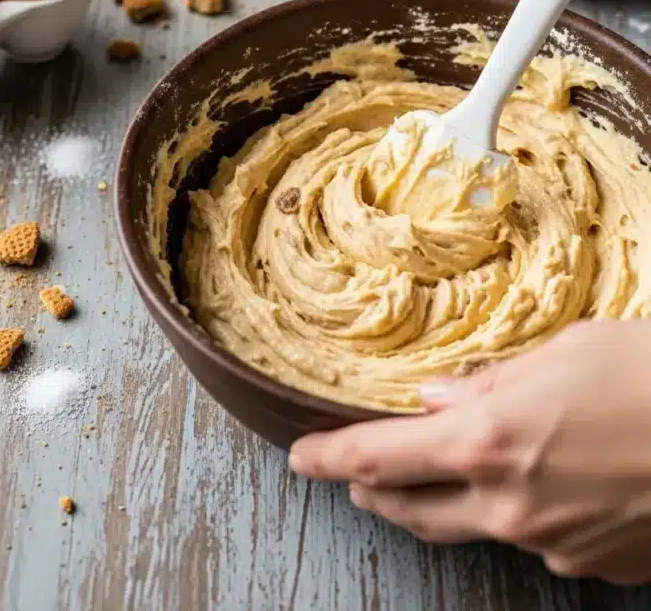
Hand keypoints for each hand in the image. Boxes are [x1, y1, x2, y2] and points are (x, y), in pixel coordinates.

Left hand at [289, 321, 650, 583]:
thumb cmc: (650, 373)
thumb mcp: (564, 352)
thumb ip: (492, 382)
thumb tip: (441, 396)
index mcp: (489, 440)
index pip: (382, 458)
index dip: (332, 459)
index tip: (301, 457)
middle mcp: (509, 504)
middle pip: (412, 509)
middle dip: (373, 492)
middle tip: (355, 475)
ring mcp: (552, 544)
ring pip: (472, 527)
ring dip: (440, 504)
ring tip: (428, 479)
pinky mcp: (593, 565)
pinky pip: (533, 539)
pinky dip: (513, 511)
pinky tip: (533, 483)